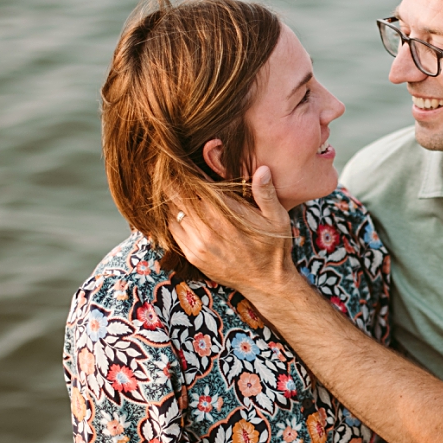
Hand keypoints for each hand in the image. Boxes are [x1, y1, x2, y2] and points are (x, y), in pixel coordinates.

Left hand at [169, 167, 293, 295]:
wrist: (267, 284)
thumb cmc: (273, 248)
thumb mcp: (278, 218)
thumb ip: (266, 193)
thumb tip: (262, 169)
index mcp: (226, 213)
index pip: (194, 185)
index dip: (183, 171)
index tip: (176, 158)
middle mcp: (208, 228)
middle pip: (178, 196)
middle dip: (170, 181)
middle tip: (164, 167)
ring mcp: (198, 243)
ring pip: (172, 213)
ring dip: (170, 199)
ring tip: (170, 186)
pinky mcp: (194, 255)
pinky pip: (172, 231)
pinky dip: (170, 217)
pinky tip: (175, 209)